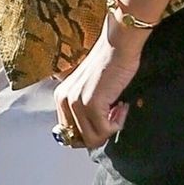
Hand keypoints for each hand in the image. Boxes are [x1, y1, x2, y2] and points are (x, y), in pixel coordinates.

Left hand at [55, 16, 147, 148]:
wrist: (119, 45)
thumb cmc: (110, 63)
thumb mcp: (89, 88)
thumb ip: (83, 108)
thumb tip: (90, 135)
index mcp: (61, 97)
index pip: (69, 134)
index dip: (90, 132)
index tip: (105, 118)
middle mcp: (64, 100)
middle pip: (80, 140)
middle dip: (100, 133)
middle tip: (114, 114)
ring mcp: (76, 103)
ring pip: (92, 139)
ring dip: (111, 128)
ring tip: (119, 108)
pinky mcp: (91, 104)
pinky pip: (105, 130)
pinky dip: (118, 123)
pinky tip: (122, 105)